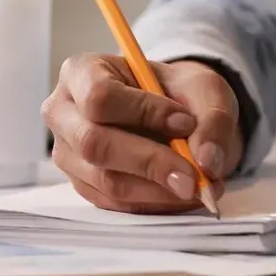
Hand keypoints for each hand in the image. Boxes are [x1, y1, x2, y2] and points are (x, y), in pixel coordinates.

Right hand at [40, 52, 243, 213]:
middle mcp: (63, 113)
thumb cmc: (178, 93)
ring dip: (158, 189)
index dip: (143, 112)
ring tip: (199, 184)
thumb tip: (207, 161)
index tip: (185, 122)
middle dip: (149, 162)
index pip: (99, 96)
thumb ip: (212, 120)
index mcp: (81, 72)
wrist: (171, 116)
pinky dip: (154, 203)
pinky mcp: (83, 185)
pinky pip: (116, 204)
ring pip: (106, 180)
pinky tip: (181, 193)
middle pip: (93, 143)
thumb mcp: (204, 89)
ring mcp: (68, 153)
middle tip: (194, 175)